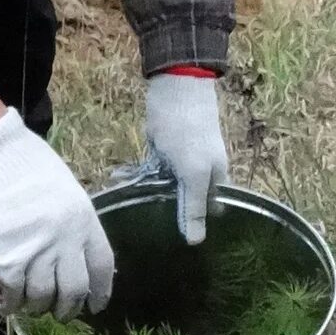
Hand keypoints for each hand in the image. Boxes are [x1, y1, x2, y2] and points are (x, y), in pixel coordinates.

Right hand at [0, 110, 112, 317]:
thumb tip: (73, 254)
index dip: (101, 291)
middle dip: (67, 308)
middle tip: (60, 313)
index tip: (96, 306)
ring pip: (43, 296)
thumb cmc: (27, 164)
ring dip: (37, 307)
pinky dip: (12, 303)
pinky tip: (8, 304)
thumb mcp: (65, 191)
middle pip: (74, 289)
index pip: (102, 266)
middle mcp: (66, 239)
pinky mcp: (8, 257)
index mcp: (85, 220)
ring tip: (31, 307)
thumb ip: (73, 224)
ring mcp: (37, 250)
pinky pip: (14, 291)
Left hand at [143, 70, 232, 245]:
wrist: (175, 85)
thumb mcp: (193, 172)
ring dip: (148, 195)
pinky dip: (137, 177)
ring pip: (165, 187)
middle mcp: (199, 173)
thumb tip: (196, 242)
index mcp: (214, 180)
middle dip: (166, 215)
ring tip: (128, 210)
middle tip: (145, 232)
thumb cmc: (189, 130)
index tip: (175, 249)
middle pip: (184, 202)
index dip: (194, 228)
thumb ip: (193, 206)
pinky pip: (150, 171)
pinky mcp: (162, 150)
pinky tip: (122, 180)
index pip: (206, 213)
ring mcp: (180, 161)